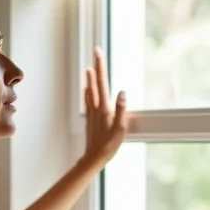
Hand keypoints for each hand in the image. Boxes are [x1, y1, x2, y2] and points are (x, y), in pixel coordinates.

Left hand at [82, 47, 127, 167]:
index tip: (98, 52)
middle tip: (95, 52)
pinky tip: (87, 89)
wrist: (93, 157)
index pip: (102, 82)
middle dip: (96, 66)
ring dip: (90, 78)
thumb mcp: (120, 129)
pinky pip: (88, 100)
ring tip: (89, 68)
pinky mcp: (90, 118)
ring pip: (90, 90)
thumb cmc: (108, 145)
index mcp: (104, 108)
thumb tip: (122, 91)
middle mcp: (96, 107)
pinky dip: (87, 91)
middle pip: (96, 82)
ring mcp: (92, 112)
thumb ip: (121, 109)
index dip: (100, 66)